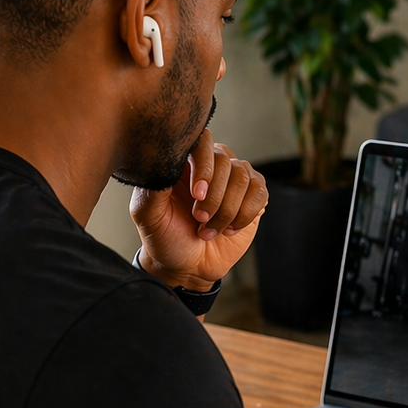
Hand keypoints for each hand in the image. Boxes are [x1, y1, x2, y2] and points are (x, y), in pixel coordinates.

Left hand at [130, 129, 267, 290]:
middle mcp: (212, 165)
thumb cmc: (165, 237)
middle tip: (199, 219)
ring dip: (227, 211)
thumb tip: (166, 163)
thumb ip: (153, 186)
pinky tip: (229, 229)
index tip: (197, 195)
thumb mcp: (148, 214)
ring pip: (243, 178)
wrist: (187, 266)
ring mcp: (234, 179)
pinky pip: (259, 193)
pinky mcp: (252, 196)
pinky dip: (245, 215)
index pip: (202, 141)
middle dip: (214, 198)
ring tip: (210, 230)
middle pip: (225, 162)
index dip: (204, 166)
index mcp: (185, 161)